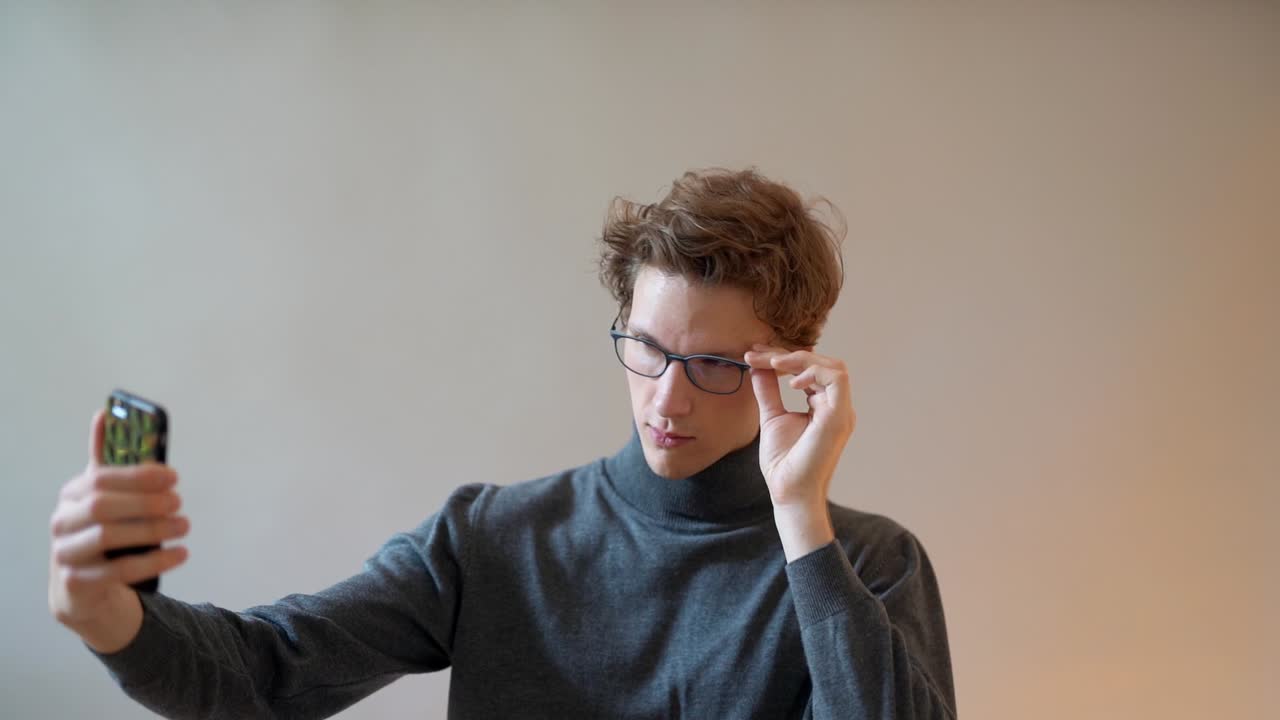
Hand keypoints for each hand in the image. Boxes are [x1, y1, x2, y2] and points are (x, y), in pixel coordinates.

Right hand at [48, 409, 189, 651]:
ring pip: (108, 537)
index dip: (140, 475)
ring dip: (153, 530)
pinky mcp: (78, 583)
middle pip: (103, 507)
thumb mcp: (102, 496)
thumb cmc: (100, 531)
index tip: (174, 477)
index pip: (101, 478)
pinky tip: (181, 553)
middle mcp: (62, 522)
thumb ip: (105, 459)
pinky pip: (119, 571)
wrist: (81, 589)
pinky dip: (154, 561)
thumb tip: (104, 413)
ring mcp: (66, 554)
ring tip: (185, 526)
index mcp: (71, 494)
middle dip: (146, 503)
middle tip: (180, 503)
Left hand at [746, 344, 855, 559]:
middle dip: (787, 354)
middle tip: (755, 354)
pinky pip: (837, 378)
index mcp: (823, 406)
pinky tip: (790, 382)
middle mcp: (836, 406)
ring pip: (833, 366)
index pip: (810, 370)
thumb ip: (768, 390)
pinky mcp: (839, 416)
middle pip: (821, 363)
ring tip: (773, 364)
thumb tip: (756, 366)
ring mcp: (841, 411)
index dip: (783, 358)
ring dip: (800, 359)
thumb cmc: (783, 462)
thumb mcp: (771, 416)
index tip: (753, 354)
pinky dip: (813, 372)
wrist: (789, 491)